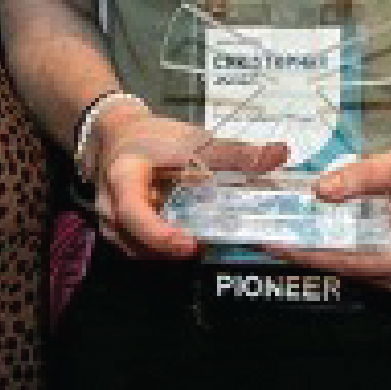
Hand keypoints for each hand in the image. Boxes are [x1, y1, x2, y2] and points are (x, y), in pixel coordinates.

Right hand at [90, 101, 284, 261]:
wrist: (118, 136)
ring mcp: (110, 226)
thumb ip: (234, 152)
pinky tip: (190, 240)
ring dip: (171, 252)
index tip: (191, 244)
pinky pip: (142, 251)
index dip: (161, 234)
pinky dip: (166, 249)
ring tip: (205, 242)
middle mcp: (109, 209)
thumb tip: (281, 153)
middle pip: (138, 242)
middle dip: (173, 249)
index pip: (134, 214)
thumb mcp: (191, 139)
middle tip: (210, 246)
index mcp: (122, 179)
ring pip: (142, 253)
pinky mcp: (118, 236)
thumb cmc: (154, 137)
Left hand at [268, 132, 390, 294]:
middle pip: (350, 272)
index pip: (352, 264)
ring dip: (323, 252)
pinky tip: (315, 235)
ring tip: (286, 236)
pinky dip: (341, 249)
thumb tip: (320, 191)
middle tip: (271, 240)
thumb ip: (364, 176)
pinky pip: (365, 263)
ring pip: (355, 270)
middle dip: (311, 254)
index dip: (312, 254)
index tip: (278, 246)